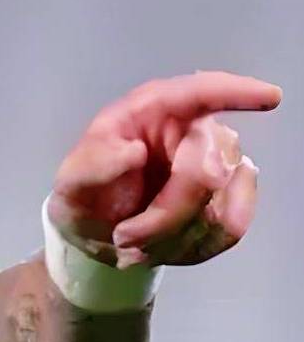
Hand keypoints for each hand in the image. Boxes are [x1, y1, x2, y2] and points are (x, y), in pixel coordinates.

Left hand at [49, 71, 279, 268]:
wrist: (99, 234)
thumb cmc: (87, 192)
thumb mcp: (72, 179)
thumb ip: (94, 164)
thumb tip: (133, 151)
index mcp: (154, 111)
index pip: (203, 93)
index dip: (237, 93)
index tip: (269, 96)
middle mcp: (195, 132)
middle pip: (209, 172)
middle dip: (165, 215)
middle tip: (123, 235)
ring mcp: (221, 166)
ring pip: (221, 210)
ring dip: (172, 237)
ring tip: (134, 240)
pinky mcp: (232, 201)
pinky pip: (230, 230)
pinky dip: (191, 248)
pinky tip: (160, 245)